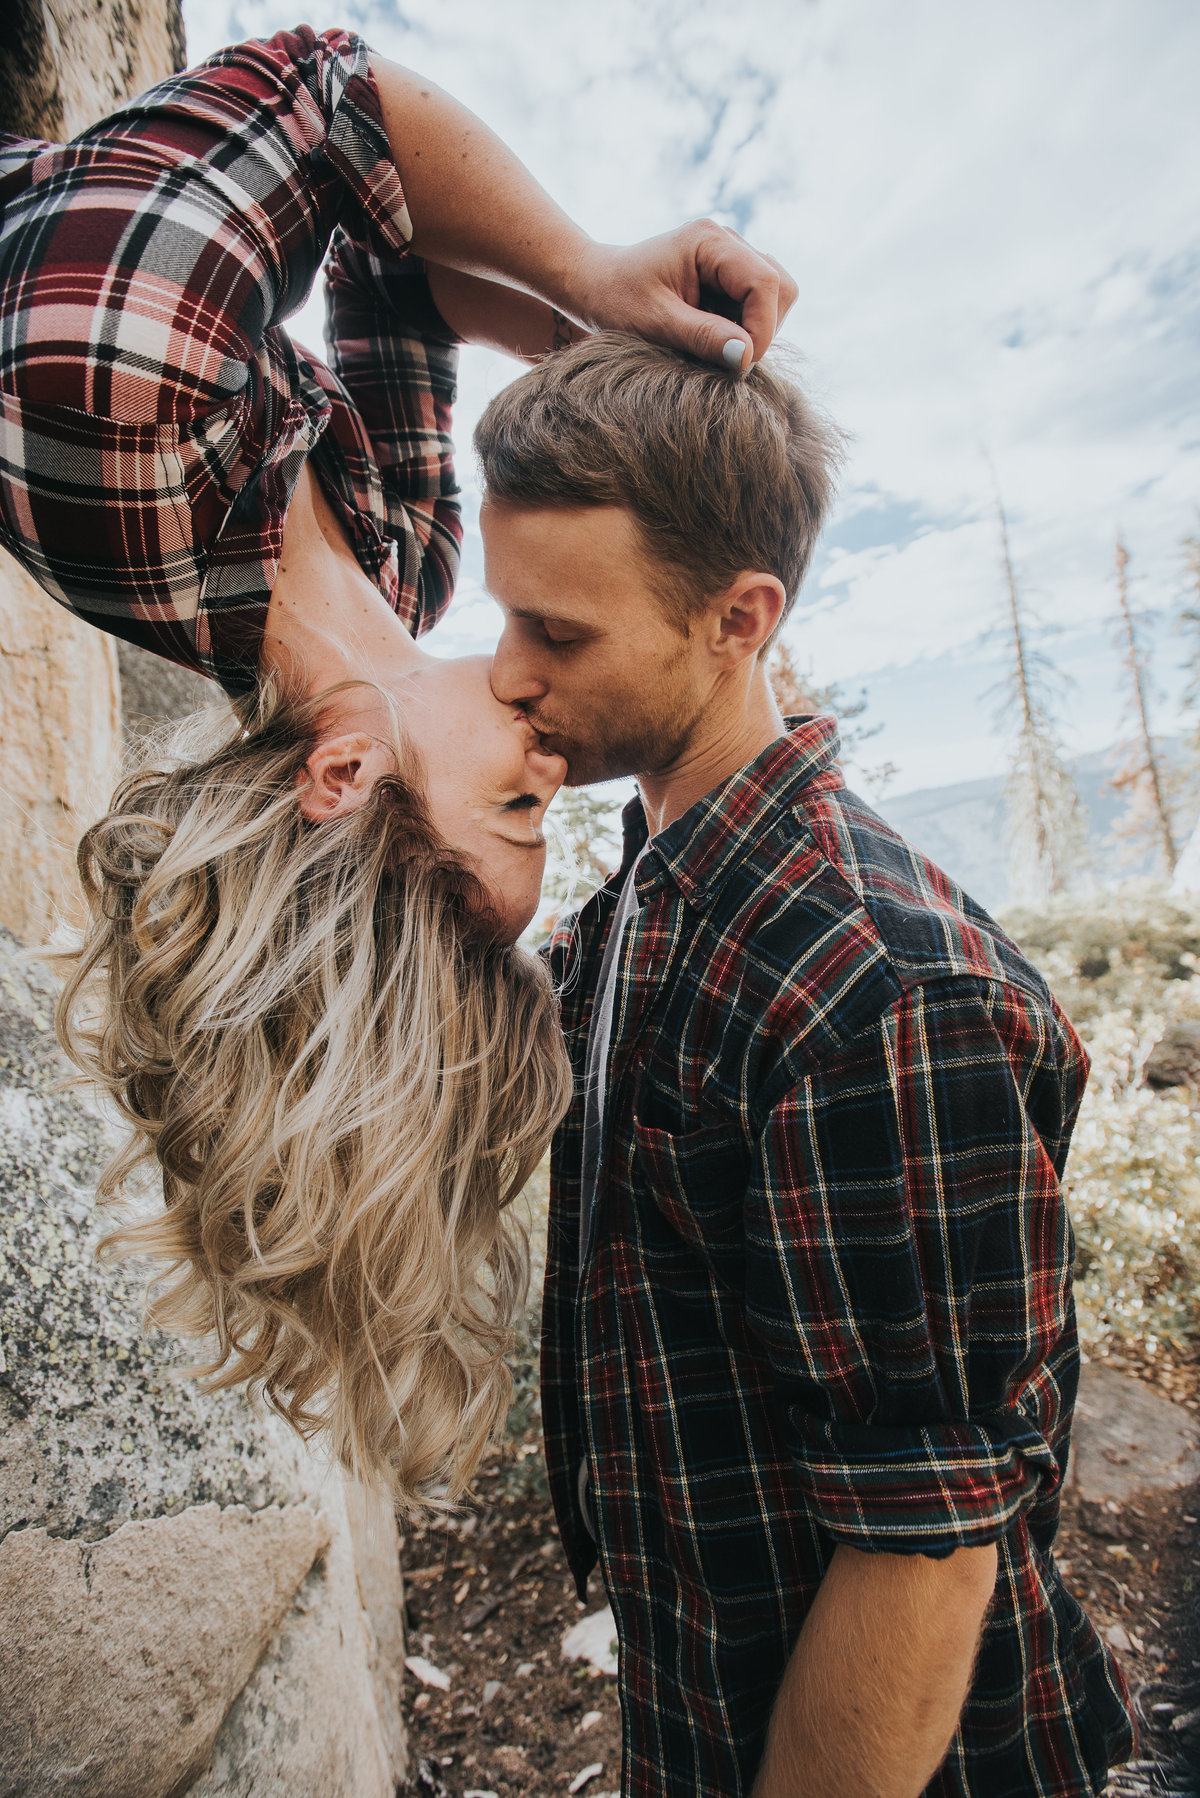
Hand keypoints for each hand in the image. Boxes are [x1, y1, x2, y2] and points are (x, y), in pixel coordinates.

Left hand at [570, 222, 797, 370]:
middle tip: (726, 359)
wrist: (594, 286)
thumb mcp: (654, 324)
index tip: (740, 364)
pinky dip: (743, 330)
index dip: (762, 328)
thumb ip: (702, 337)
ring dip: (754, 331)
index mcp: (710, 241)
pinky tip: (711, 340)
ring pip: (776, 298)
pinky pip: (757, 307)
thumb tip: (747, 356)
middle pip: (781, 288)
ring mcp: (731, 259)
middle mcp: (727, 242)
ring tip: (713, 348)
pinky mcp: (728, 279)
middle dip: (763, 329)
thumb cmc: (615, 300)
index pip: (765, 282)